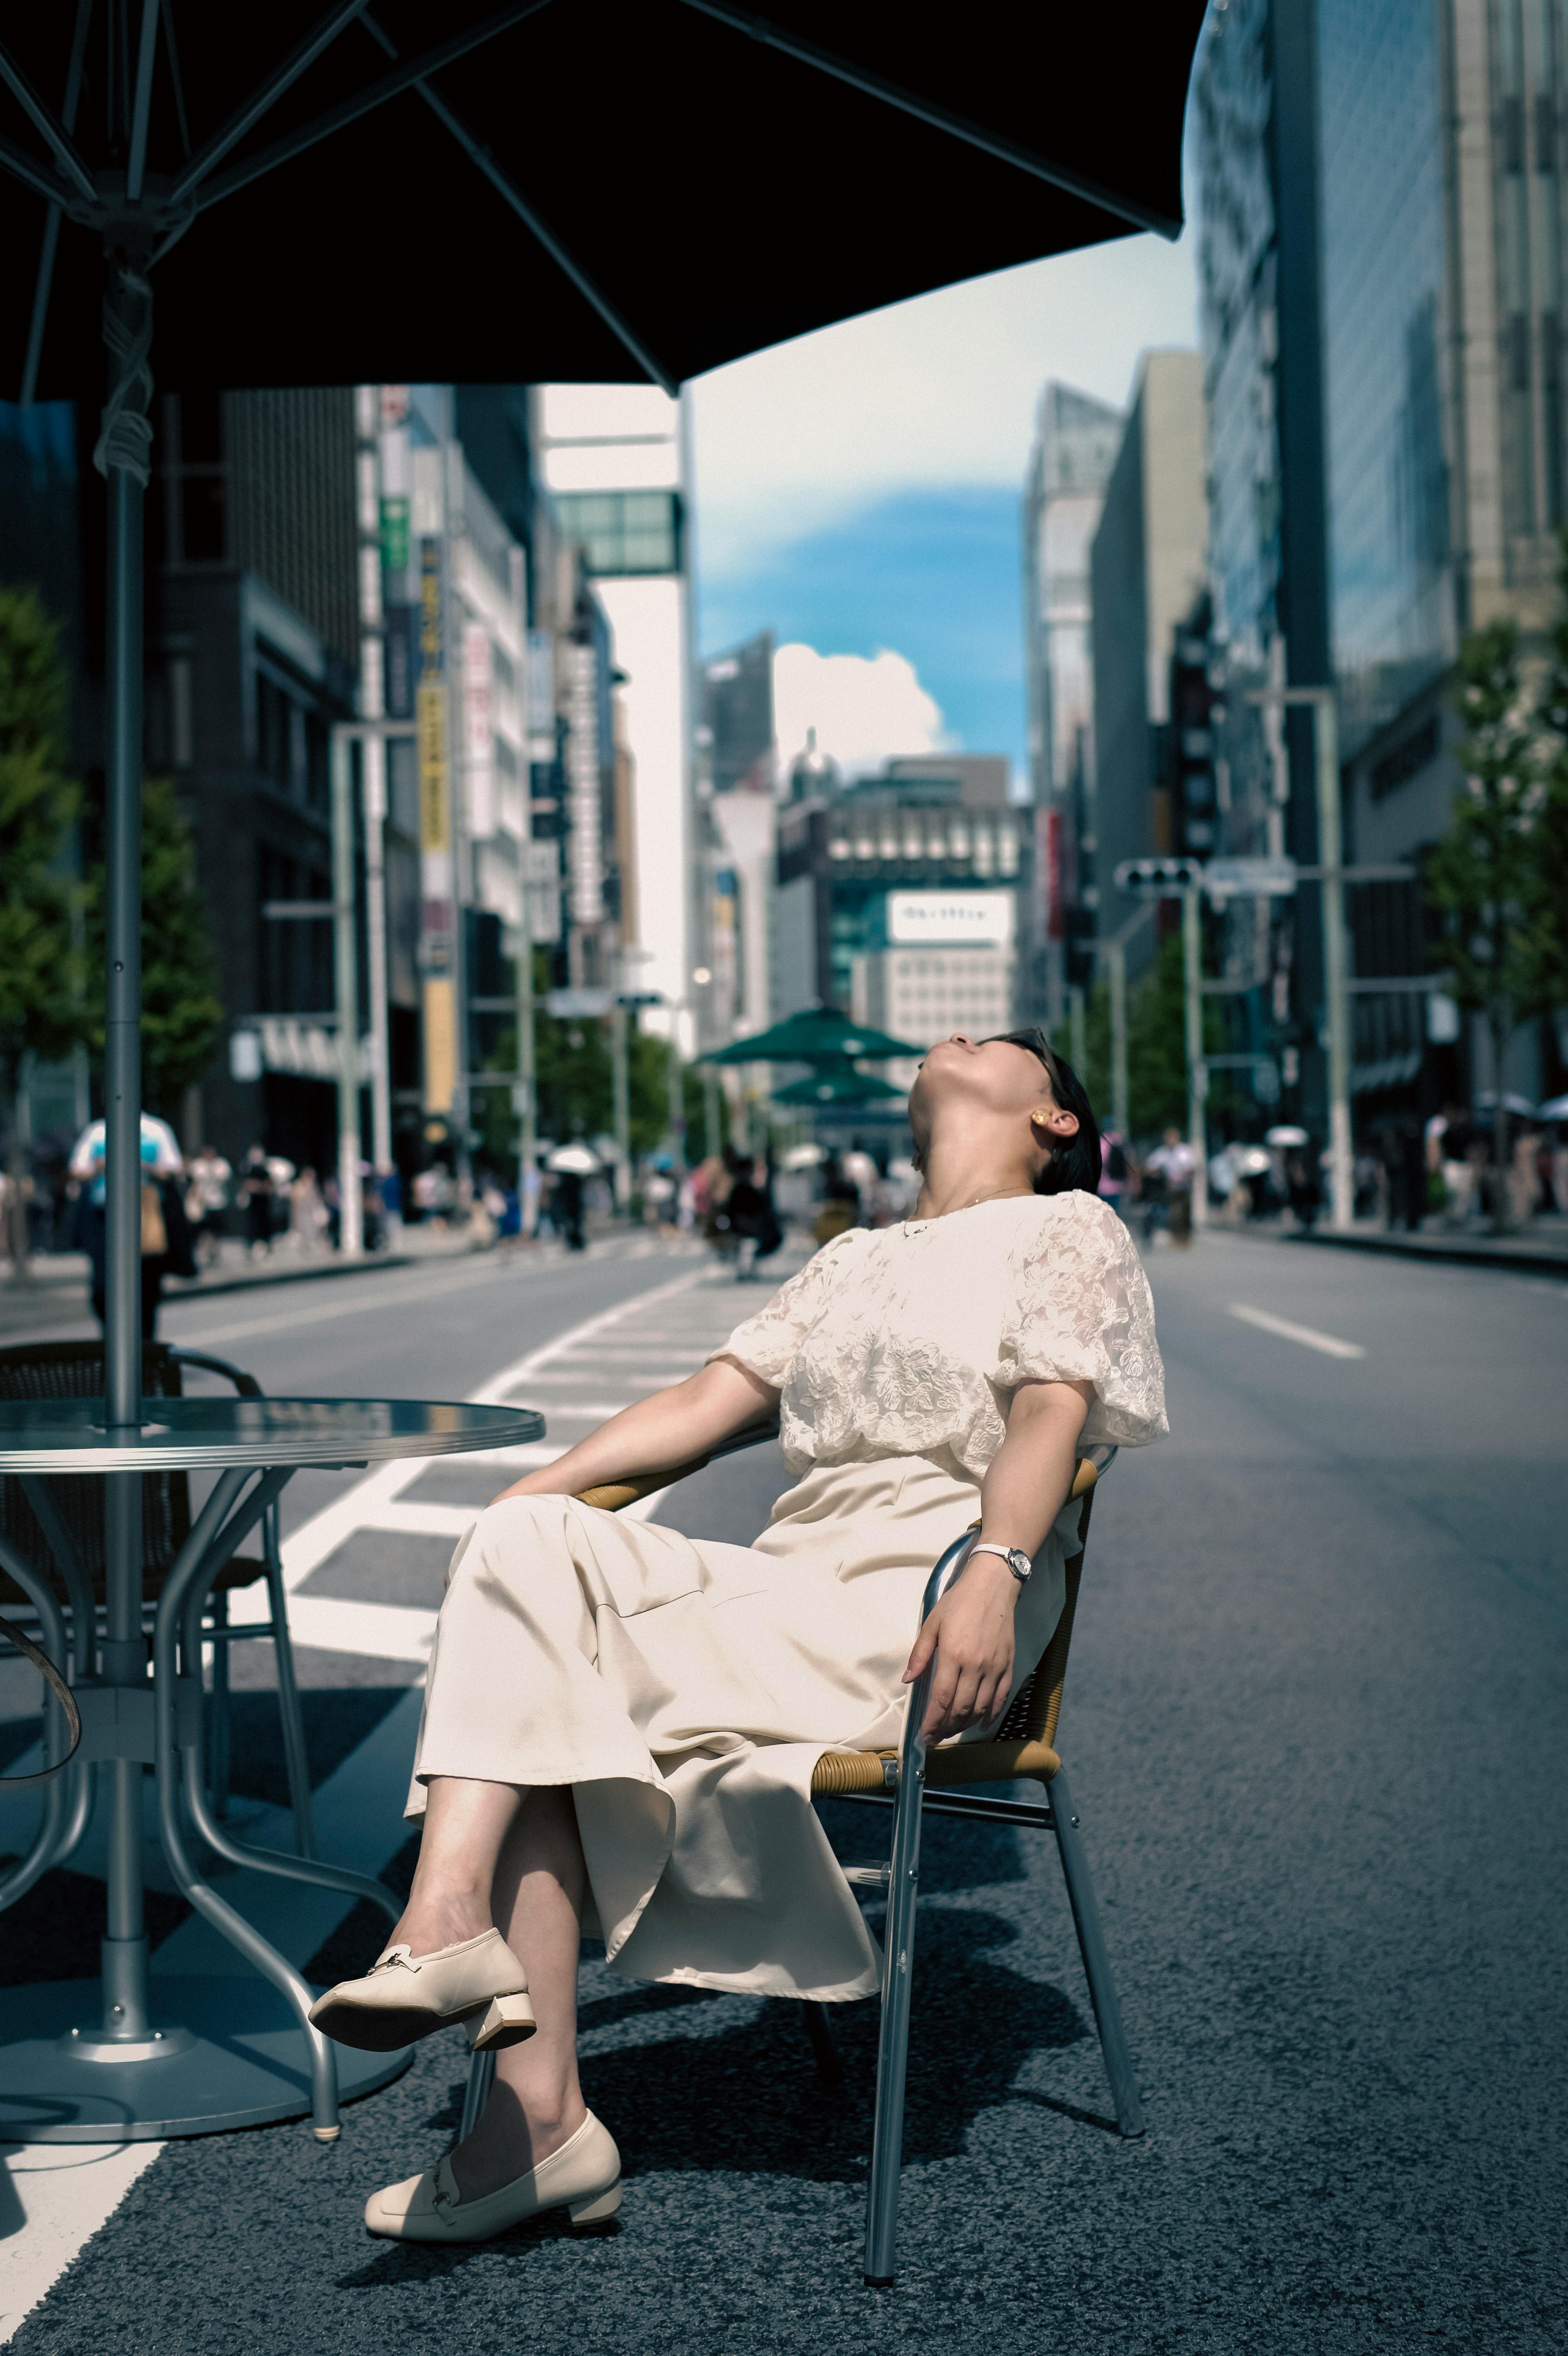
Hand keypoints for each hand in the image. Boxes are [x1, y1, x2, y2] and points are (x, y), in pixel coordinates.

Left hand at [902, 1554, 1017, 1742]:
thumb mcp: (932, 1623)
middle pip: (961, 1708)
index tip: (925, 1735)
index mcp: (953, 1654)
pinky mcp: (1008, 1665)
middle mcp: (976, 1665)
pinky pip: (1001, 1698)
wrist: (992, 1585)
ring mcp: (995, 1667)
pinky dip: (990, 1715)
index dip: (932, 1721)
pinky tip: (980, 1723)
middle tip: (936, 1737)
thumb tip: (908, 1680)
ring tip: (952, 1731)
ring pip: (980, 1707)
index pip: (942, 1698)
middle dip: (946, 1727)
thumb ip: (920, 1654)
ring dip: (965, 1724)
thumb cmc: (959, 1602)